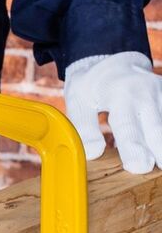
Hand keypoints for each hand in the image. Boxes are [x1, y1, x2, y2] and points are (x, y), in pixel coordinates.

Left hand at [64, 51, 161, 173]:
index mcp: (119, 93)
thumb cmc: (91, 87)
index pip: (127, 125)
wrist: (112, 63)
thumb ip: (84, 128)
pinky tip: (159, 154)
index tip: (139, 167)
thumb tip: (93, 153)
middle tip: (158, 170)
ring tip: (160, 166)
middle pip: (155, 128)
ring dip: (161, 146)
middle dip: (158, 151)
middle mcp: (146, 92)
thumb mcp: (78, 102)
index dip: (133, 148)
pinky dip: (161, 137)